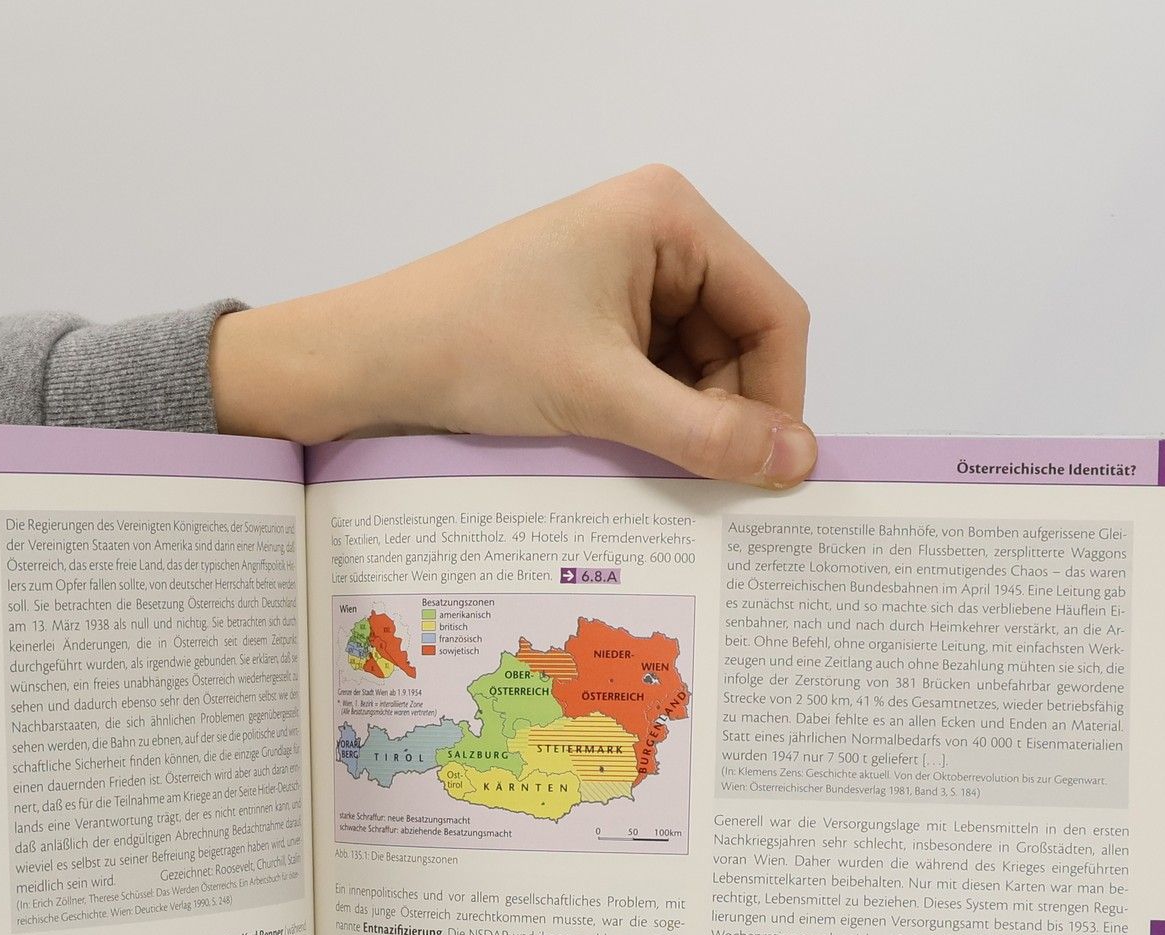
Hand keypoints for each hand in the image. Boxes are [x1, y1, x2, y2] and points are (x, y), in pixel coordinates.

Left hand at [211, 164, 813, 485]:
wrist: (365, 363)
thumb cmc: (474, 351)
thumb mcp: (602, 396)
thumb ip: (706, 433)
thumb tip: (799, 464)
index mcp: (670, 218)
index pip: (772, 313)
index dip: (778, 398)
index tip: (769, 473)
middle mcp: (654, 236)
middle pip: (736, 344)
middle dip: (726, 415)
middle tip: (708, 487)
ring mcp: (619, 279)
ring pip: (694, 371)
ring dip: (685, 427)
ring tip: (653, 475)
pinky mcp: (586, 322)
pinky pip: (649, 379)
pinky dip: (648, 423)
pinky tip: (625, 459)